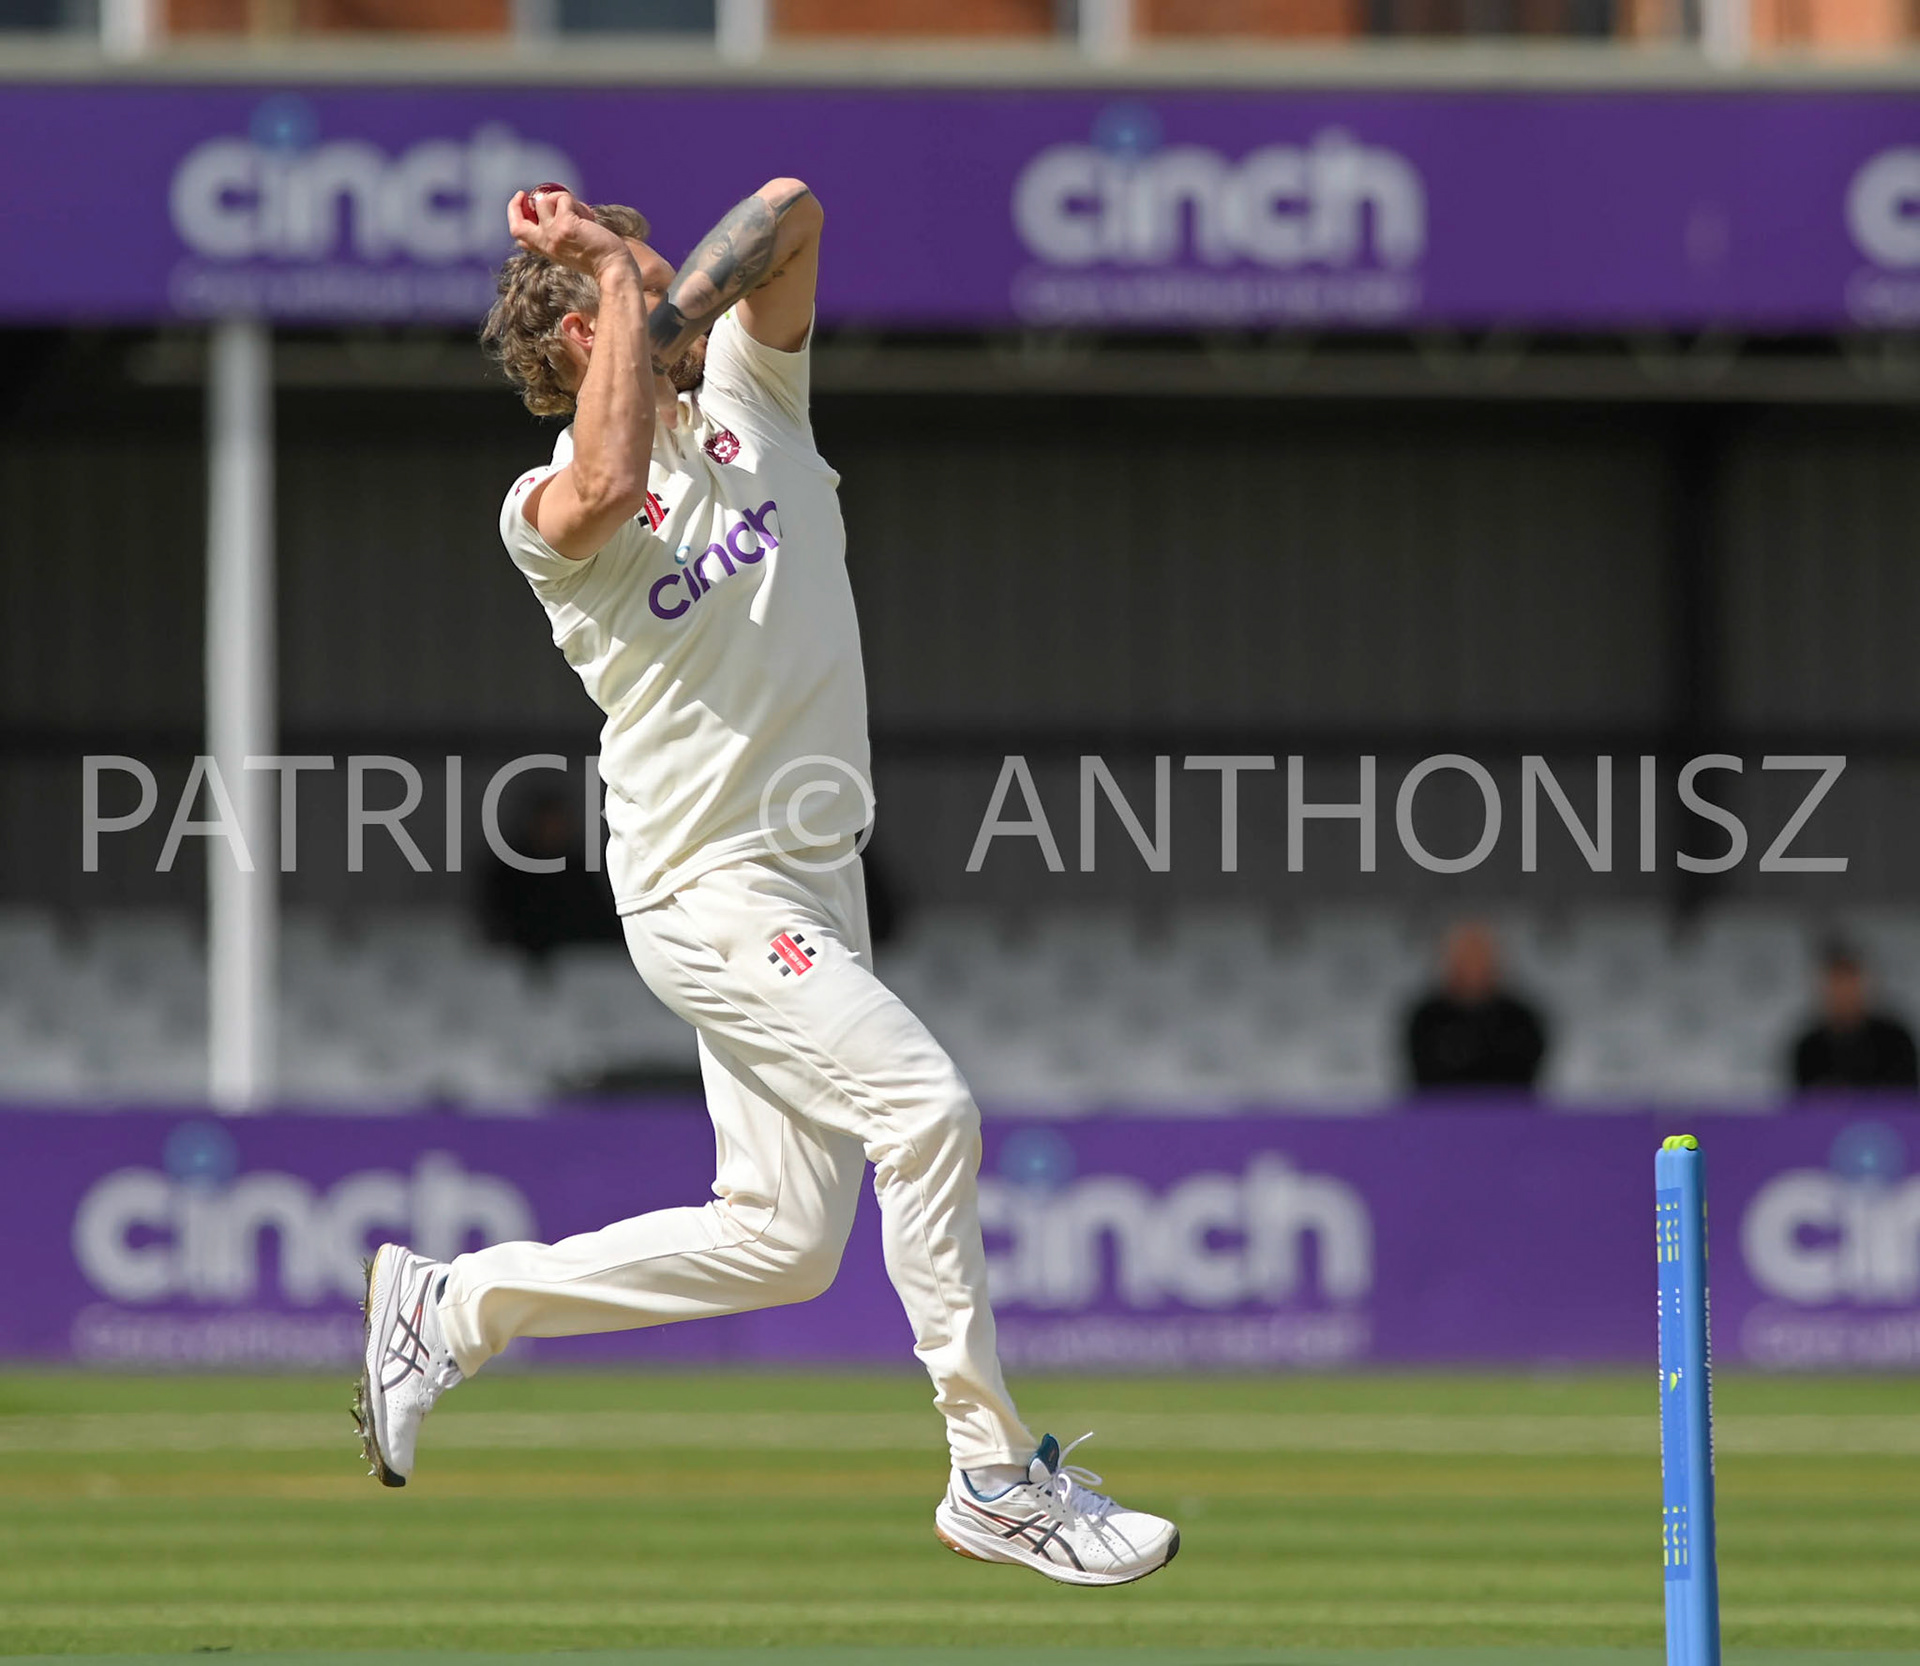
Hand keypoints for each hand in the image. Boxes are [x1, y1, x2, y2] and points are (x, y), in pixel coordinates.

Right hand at [507, 188, 630, 277]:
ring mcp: (554, 234)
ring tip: (581, 213)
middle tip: (523, 193)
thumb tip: (558, 207)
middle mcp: (546, 243)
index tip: (522, 203)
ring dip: (562, 199)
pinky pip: (563, 199)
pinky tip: (589, 217)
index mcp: (547, 250)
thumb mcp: (573, 249)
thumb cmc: (600, 259)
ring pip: (543, 202)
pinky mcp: (566, 225)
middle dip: (514, 206)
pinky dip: (576, 202)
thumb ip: (561, 235)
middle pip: (516, 225)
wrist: (613, 269)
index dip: (515, 217)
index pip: (519, 235)